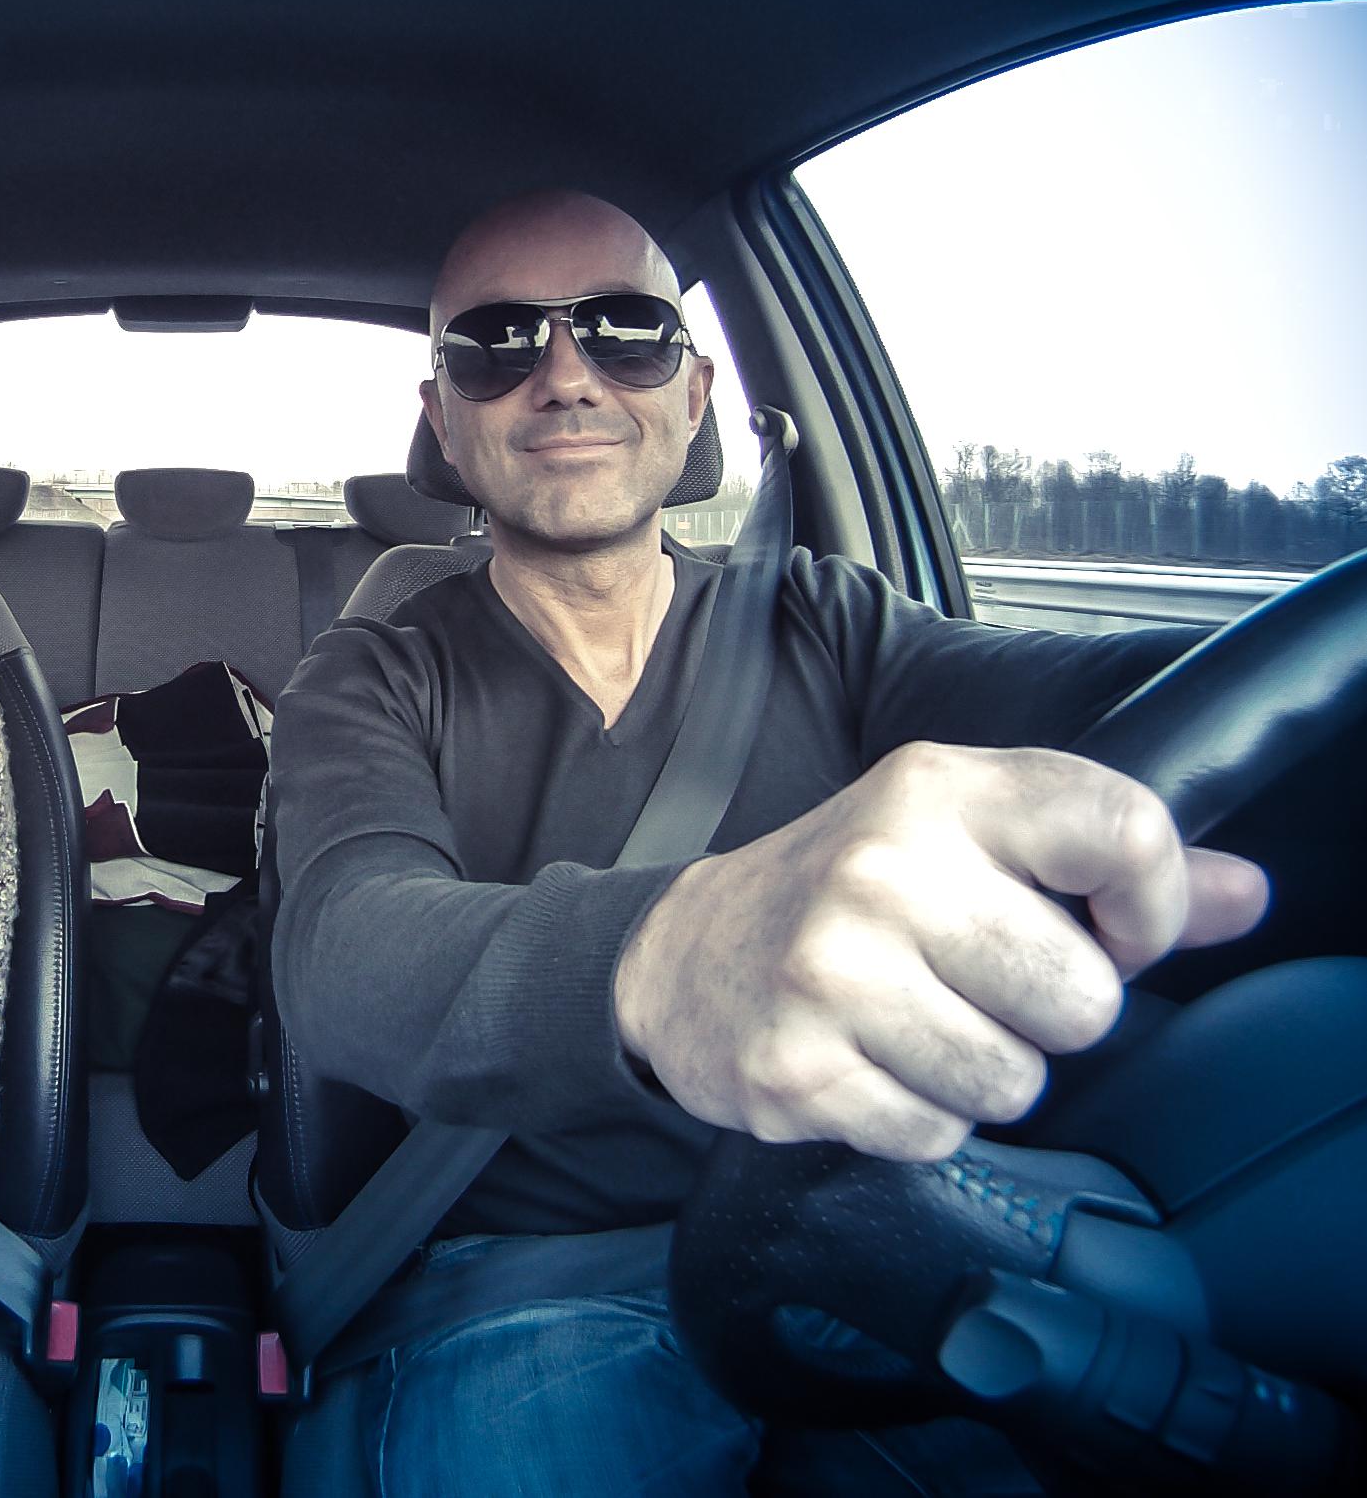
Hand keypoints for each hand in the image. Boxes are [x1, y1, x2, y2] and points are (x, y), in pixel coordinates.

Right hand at [613, 742, 1268, 1162]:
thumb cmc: (845, 894)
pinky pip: (937, 1135)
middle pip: (1085, 1000)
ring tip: (915, 1028)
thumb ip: (1105, 861)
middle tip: (978, 988)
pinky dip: (915, 1118)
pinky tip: (868, 1066)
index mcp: (936, 792)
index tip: (1114, 933)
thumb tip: (1244, 895)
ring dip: (981, 1075)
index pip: (1123, 832)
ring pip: (1016, 1084)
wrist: (683, 959)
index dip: (1153, 908)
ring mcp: (830, 973)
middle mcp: (881, 871)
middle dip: (1050, 1018)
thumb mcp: (964, 838)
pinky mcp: (798, 1068)